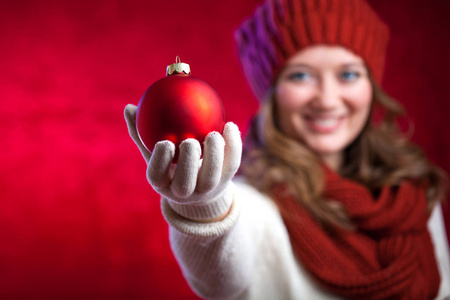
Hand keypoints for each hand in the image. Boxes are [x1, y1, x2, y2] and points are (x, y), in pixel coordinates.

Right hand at [124, 104, 241, 221]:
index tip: (165, 142)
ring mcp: (206, 190)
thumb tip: (130, 108)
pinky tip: (230, 125)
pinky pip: (231, 165)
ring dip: (214, 156)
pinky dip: (233, 146)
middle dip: (188, 163)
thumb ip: (141, 132)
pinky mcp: (226, 182)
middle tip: (190, 141)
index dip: (160, 162)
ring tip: (214, 134)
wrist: (199, 186)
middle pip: (184, 184)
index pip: (156, 176)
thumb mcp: (154, 151)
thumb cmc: (170, 163)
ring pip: (211, 178)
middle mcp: (184, 193)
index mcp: (162, 184)